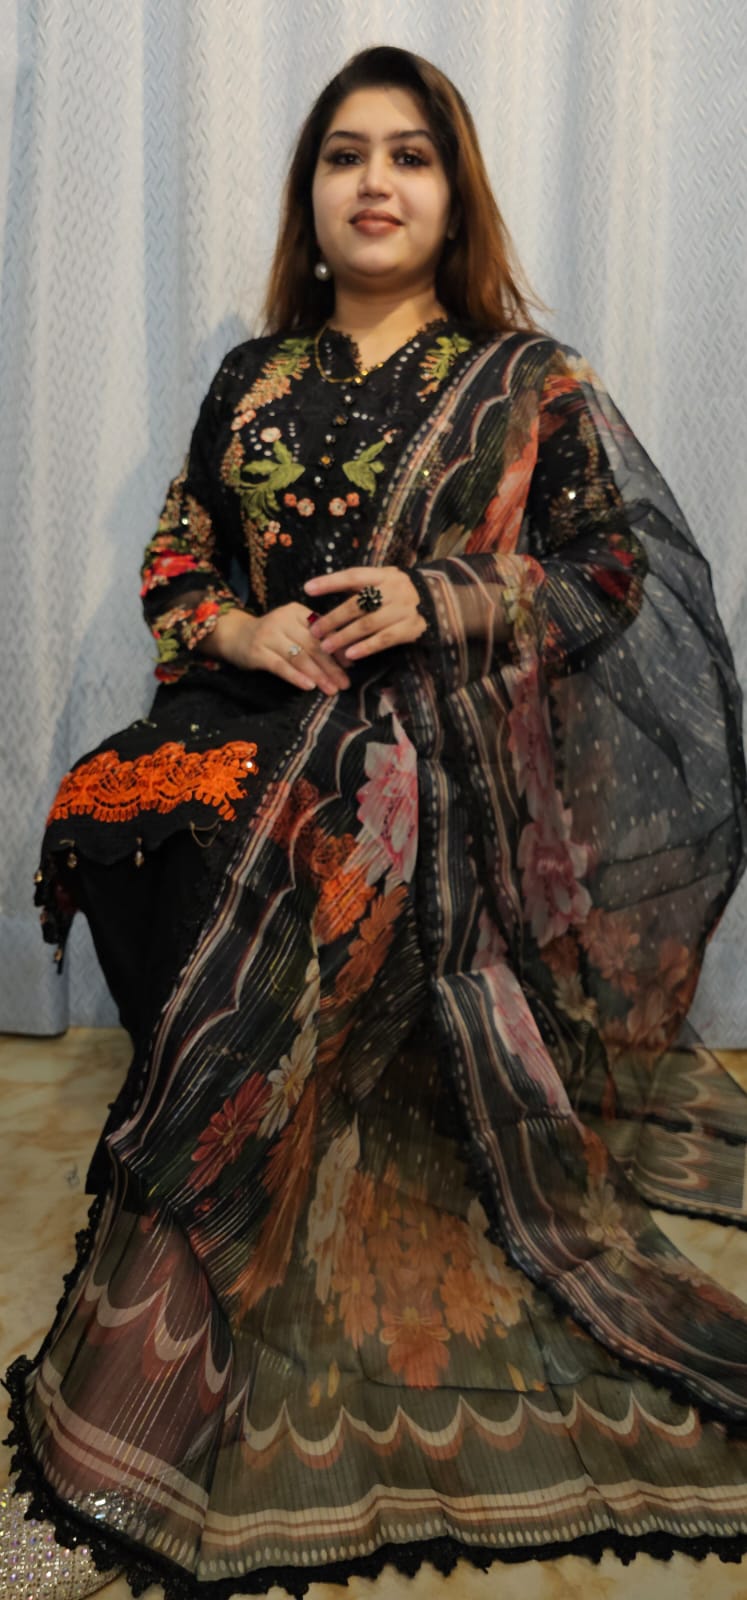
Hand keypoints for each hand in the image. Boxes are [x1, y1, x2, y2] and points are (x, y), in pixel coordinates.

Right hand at [198, 604, 350, 694]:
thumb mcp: (292, 629)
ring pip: (299, 656)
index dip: (338, 649)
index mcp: (296, 611)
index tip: (352, 666)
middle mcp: (282, 619)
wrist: (233, 635)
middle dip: (331, 666)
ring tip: (331, 689)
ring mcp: (268, 635)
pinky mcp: (257, 652)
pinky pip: (280, 666)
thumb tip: (346, 659)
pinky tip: (309, 686)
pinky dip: (296, 676)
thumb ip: (315, 638)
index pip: (322, 631)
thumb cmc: (271, 635)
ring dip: (318, 675)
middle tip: (345, 683)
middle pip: (312, 645)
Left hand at [304, 566, 425, 660]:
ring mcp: (405, 608)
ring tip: (326, 647)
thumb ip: (354, 588)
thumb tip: (313, 590)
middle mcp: (395, 588)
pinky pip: (385, 639)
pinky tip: (350, 654)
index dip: (330, 582)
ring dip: (345, 636)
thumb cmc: (395, 595)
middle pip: (358, 604)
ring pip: (369, 624)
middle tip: (315, 631)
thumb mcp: (379, 583)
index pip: (353, 576)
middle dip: (333, 619)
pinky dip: (366, 647)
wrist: (437, 604)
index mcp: (384, 574)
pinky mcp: (412, 627)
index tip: (308, 589)